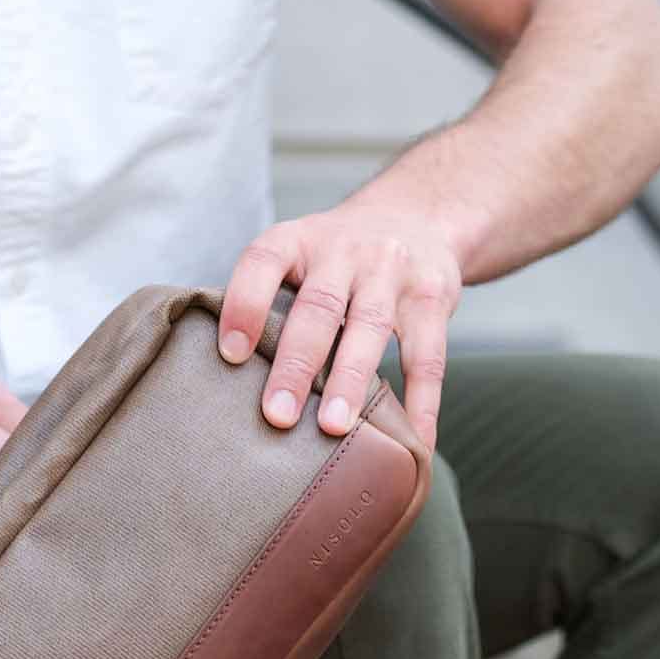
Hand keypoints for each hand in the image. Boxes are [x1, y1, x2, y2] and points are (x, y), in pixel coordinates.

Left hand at [216, 198, 463, 450]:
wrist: (418, 215)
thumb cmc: (338, 259)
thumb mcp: (300, 258)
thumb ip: (270, 306)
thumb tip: (226, 389)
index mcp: (300, 240)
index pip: (264, 262)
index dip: (245, 305)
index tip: (230, 355)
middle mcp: (345, 250)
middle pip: (319, 307)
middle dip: (297, 364)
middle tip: (277, 416)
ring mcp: (392, 272)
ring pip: (370, 328)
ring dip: (350, 381)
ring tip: (333, 428)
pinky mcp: (432, 298)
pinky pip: (427, 357)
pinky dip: (421, 404)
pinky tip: (413, 442)